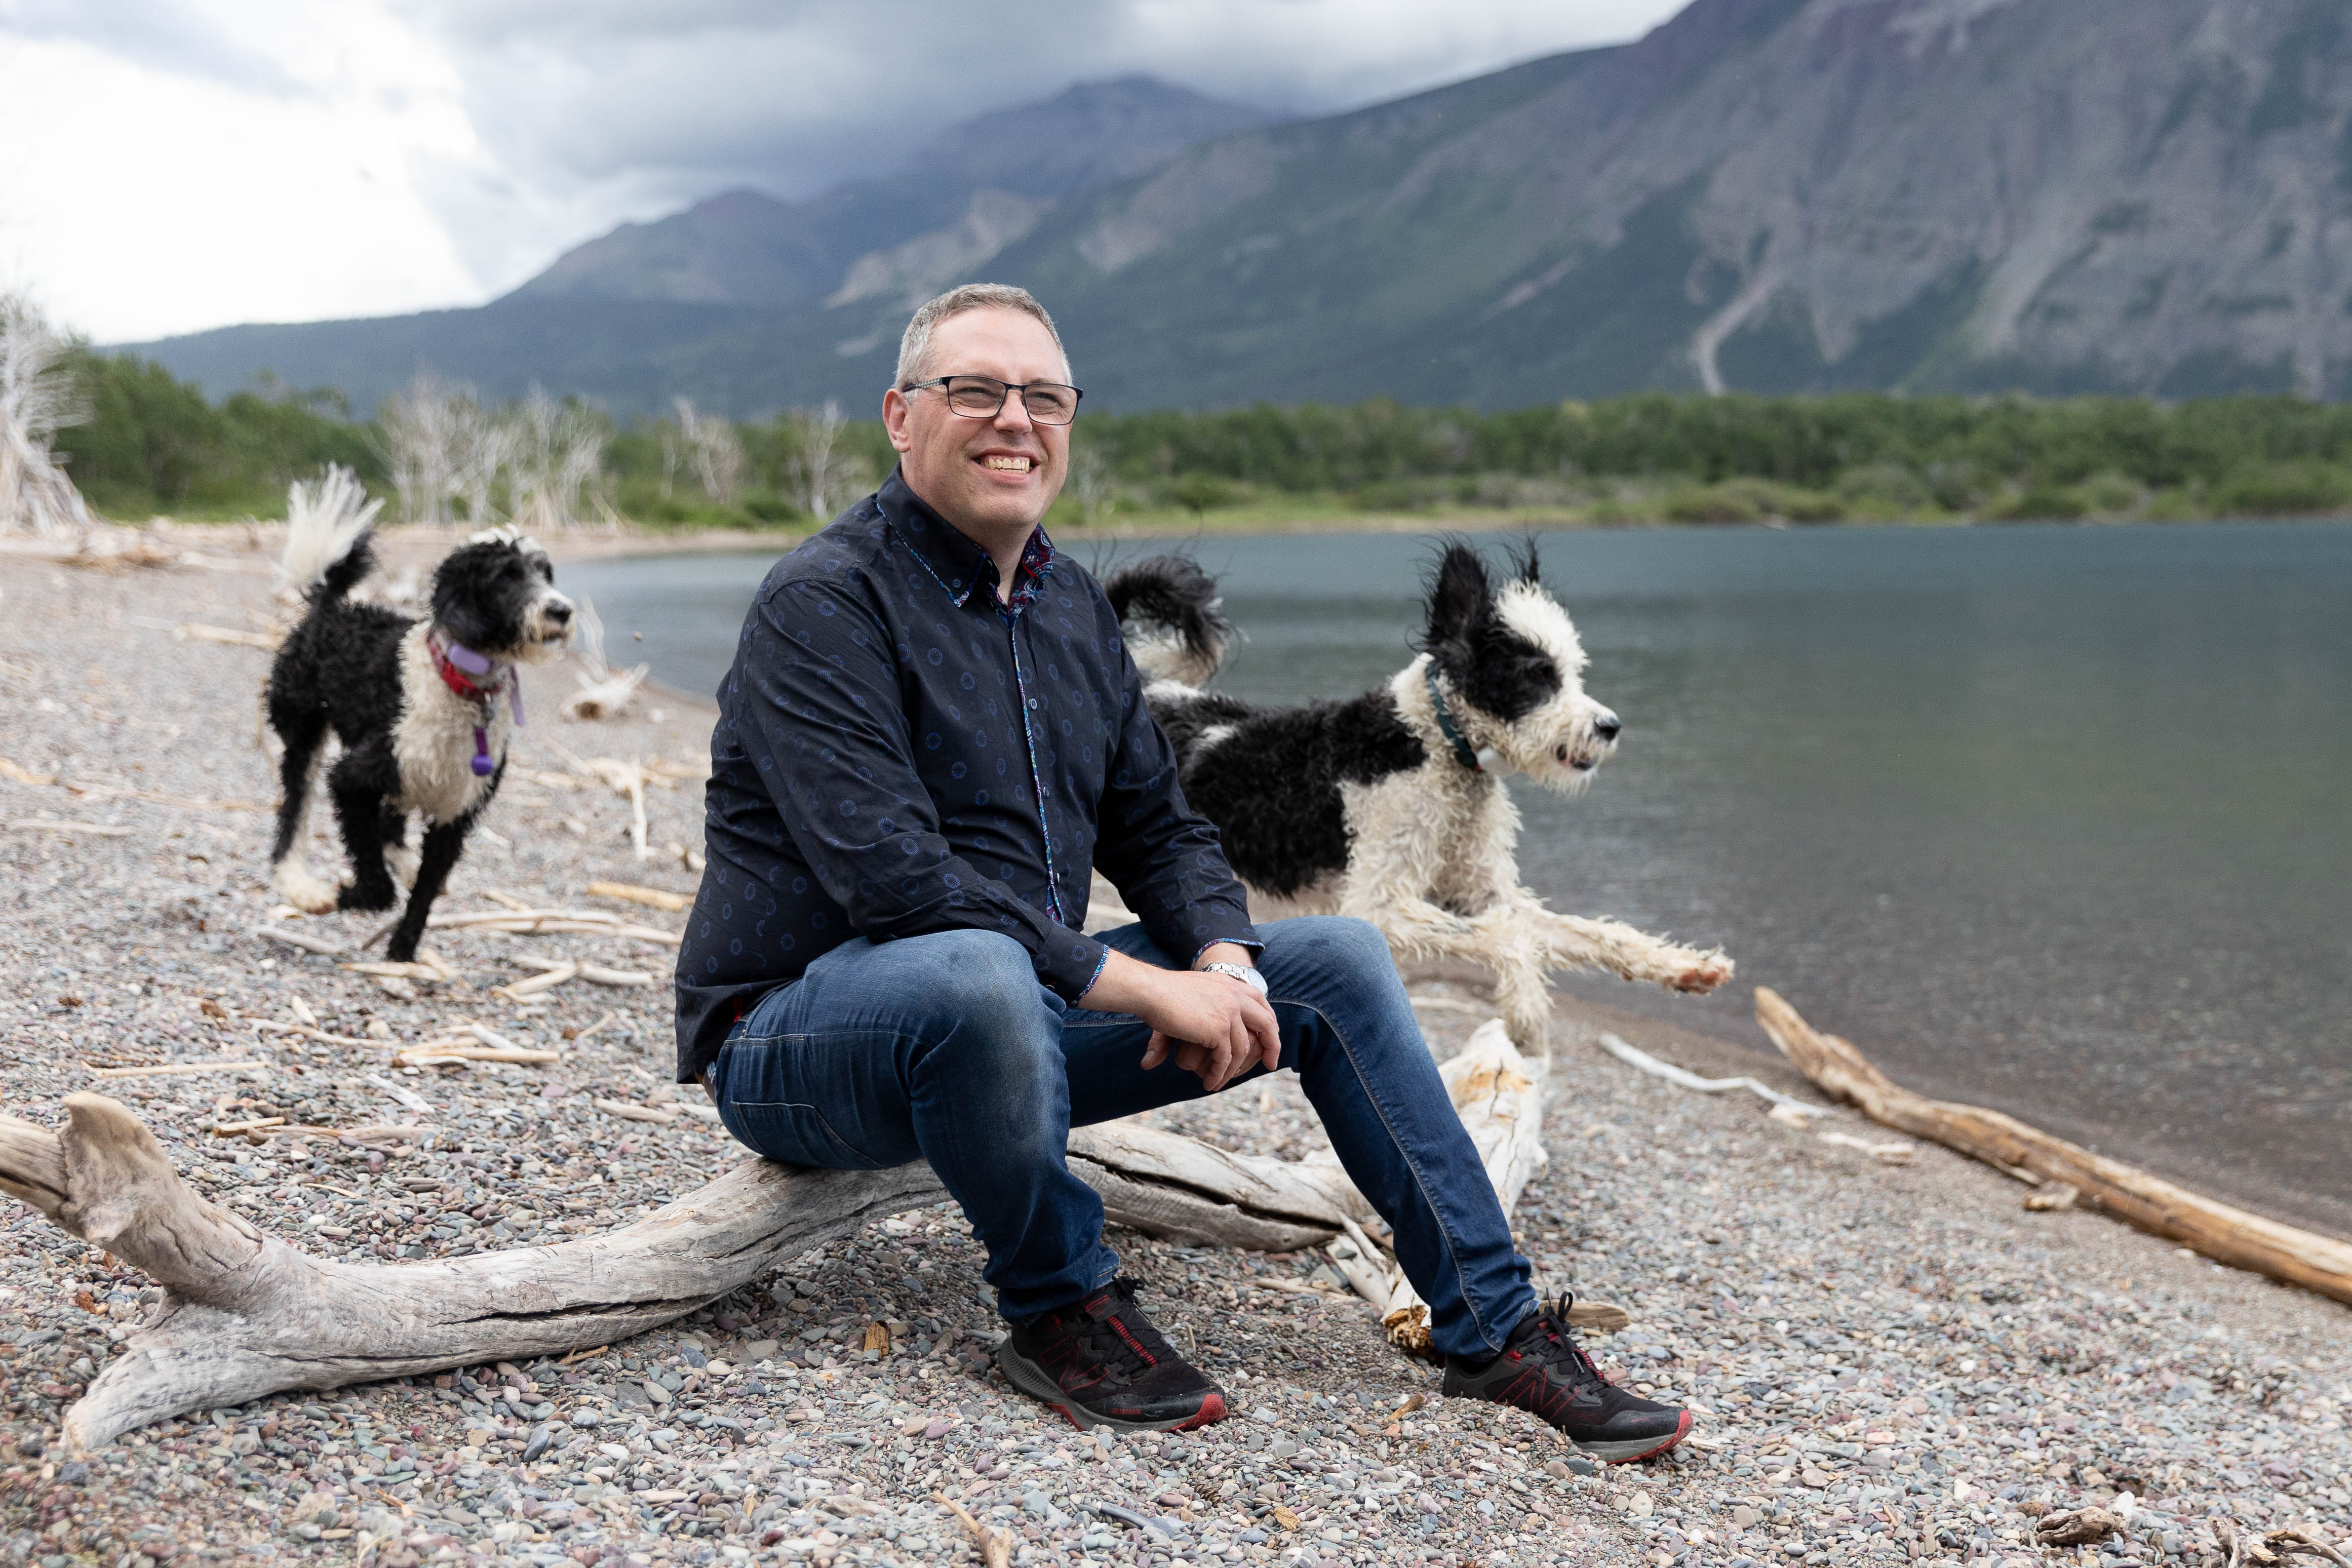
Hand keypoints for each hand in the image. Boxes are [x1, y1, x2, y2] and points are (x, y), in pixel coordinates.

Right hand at [1080, 949, 1279, 1091]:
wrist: (1149, 990)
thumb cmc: (1160, 994)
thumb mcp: (1187, 1002)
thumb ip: (1197, 1019)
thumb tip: (1194, 1035)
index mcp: (1229, 984)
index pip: (1260, 1002)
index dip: (1268, 1022)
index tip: (1269, 1039)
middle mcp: (1234, 995)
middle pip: (1265, 1023)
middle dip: (1272, 1045)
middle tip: (1270, 1064)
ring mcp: (1229, 1012)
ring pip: (1242, 1049)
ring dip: (1233, 1070)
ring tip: (1220, 1082)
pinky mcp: (1220, 1028)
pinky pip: (1225, 1058)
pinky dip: (1219, 1073)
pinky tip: (1210, 1082)